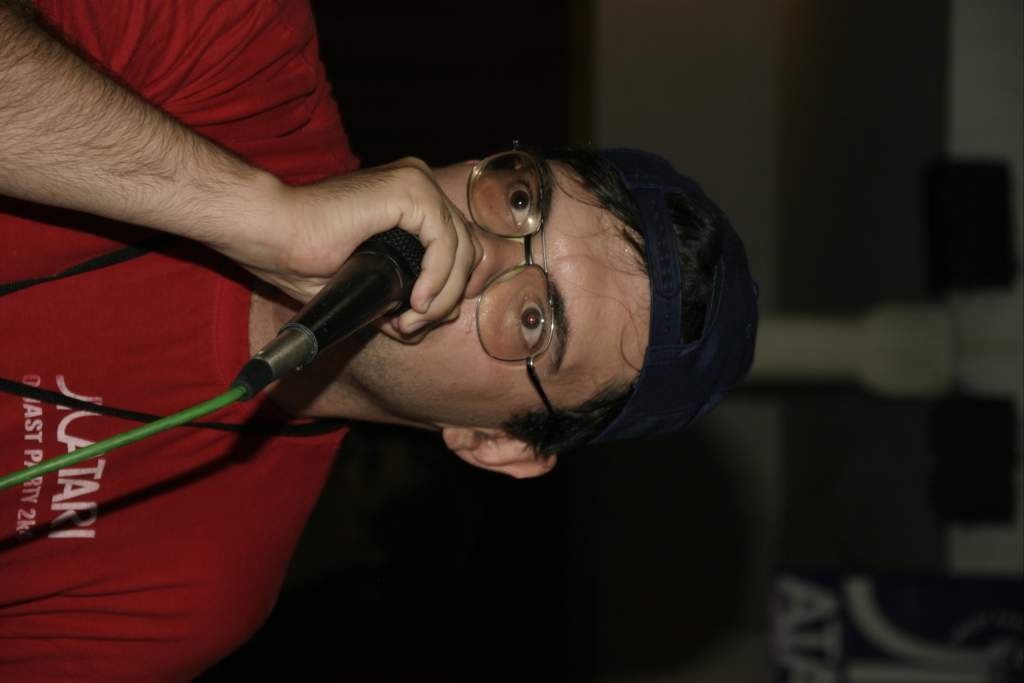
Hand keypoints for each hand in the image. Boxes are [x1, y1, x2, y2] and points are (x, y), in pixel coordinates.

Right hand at [214, 158, 481, 338]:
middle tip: (412, 326)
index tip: (413, 322)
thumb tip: (426, 317)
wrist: (270, 233)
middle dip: (447, 298)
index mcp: (410, 201)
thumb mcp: (366, 281)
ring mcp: (416, 183)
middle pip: (466, 250)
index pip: (457, 249)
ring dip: (442, 295)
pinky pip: (445, 242)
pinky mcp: (410, 189)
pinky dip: (437, 278)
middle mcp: (418, 185)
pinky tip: (416, 301)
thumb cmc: (302, 255)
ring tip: (410, 321)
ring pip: (461, 249)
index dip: (446, 292)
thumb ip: (399, 292)